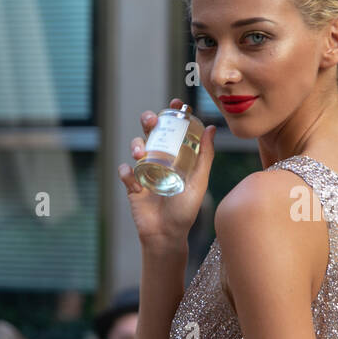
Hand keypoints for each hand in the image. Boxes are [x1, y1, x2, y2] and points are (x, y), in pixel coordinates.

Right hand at [118, 99, 217, 251]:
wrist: (166, 235)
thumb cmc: (185, 210)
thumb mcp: (198, 181)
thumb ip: (205, 156)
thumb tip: (212, 128)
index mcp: (177, 156)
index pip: (174, 129)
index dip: (173, 113)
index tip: (176, 103)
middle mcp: (160, 159)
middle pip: (151, 131)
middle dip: (148, 121)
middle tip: (151, 121)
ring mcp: (144, 171)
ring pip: (135, 147)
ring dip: (135, 144)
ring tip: (140, 153)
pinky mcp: (131, 185)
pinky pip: (125, 172)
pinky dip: (126, 172)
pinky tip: (134, 179)